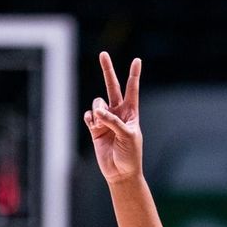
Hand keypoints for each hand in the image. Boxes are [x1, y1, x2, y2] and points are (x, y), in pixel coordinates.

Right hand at [84, 52, 142, 183]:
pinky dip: (90, 118)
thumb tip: (97, 111)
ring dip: (98, 110)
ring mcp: (105, 120)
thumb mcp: (128, 136)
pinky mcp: (95, 129)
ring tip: (102, 123)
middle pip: (112, 87)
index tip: (137, 60)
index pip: (132, 89)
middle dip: (107, 70)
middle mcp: (118, 113)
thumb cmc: (130, 155)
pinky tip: (93, 124)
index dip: (134, 75)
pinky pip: (89, 116)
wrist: (120, 172)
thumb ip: (113, 121)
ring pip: (97, 103)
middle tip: (103, 54)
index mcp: (131, 113)